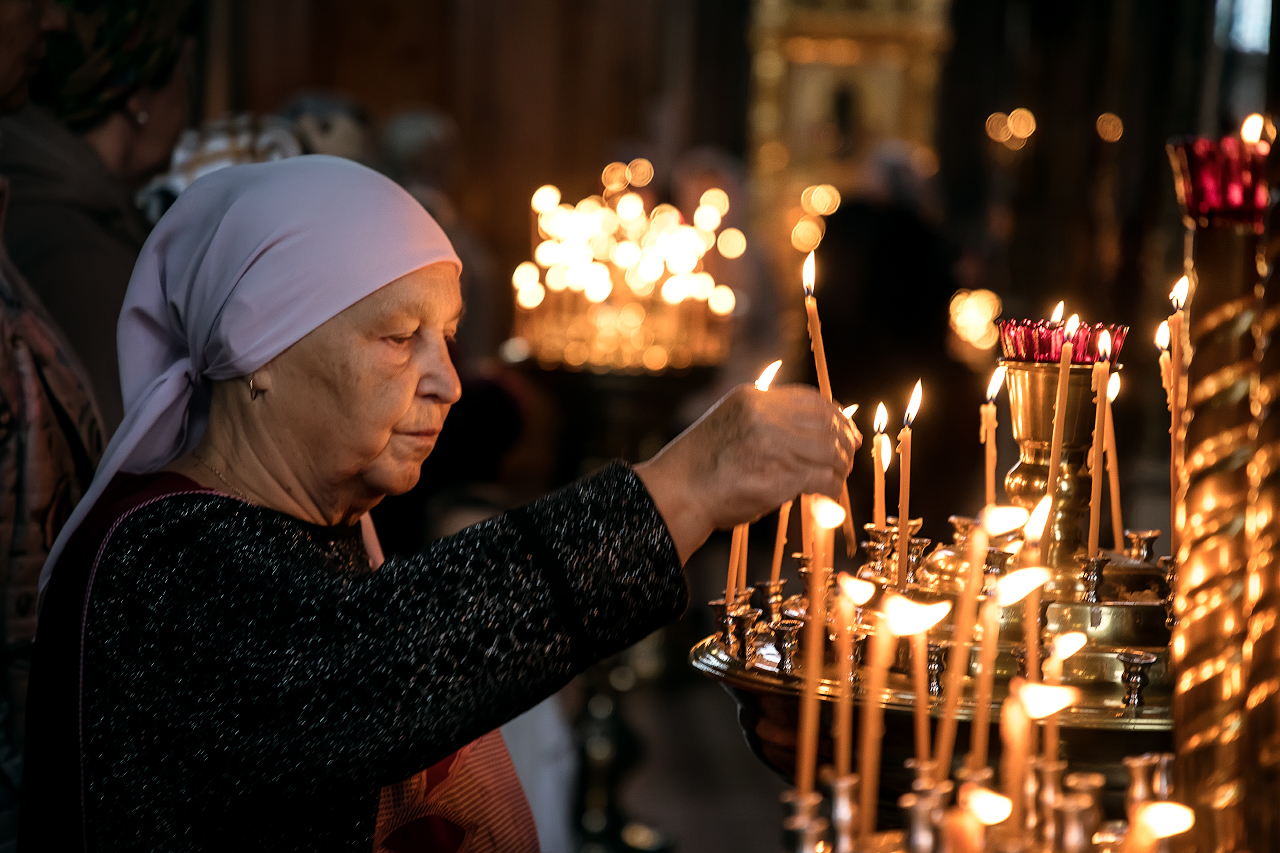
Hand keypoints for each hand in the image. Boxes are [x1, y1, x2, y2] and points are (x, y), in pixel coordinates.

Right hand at [634, 384, 859, 562]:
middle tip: (847, 459)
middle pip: (825, 423)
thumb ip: (763, 421)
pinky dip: (833, 489)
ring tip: (838, 480)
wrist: (675, 493)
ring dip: (840, 468)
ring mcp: (773, 444)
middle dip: (843, 442)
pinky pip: (824, 479)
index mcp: (752, 398)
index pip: (810, 398)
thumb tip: (808, 433)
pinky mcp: (781, 476)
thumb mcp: (729, 424)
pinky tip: (829, 496)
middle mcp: (764, 415)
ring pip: (830, 452)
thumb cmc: (699, 467)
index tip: (845, 430)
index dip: (835, 414)